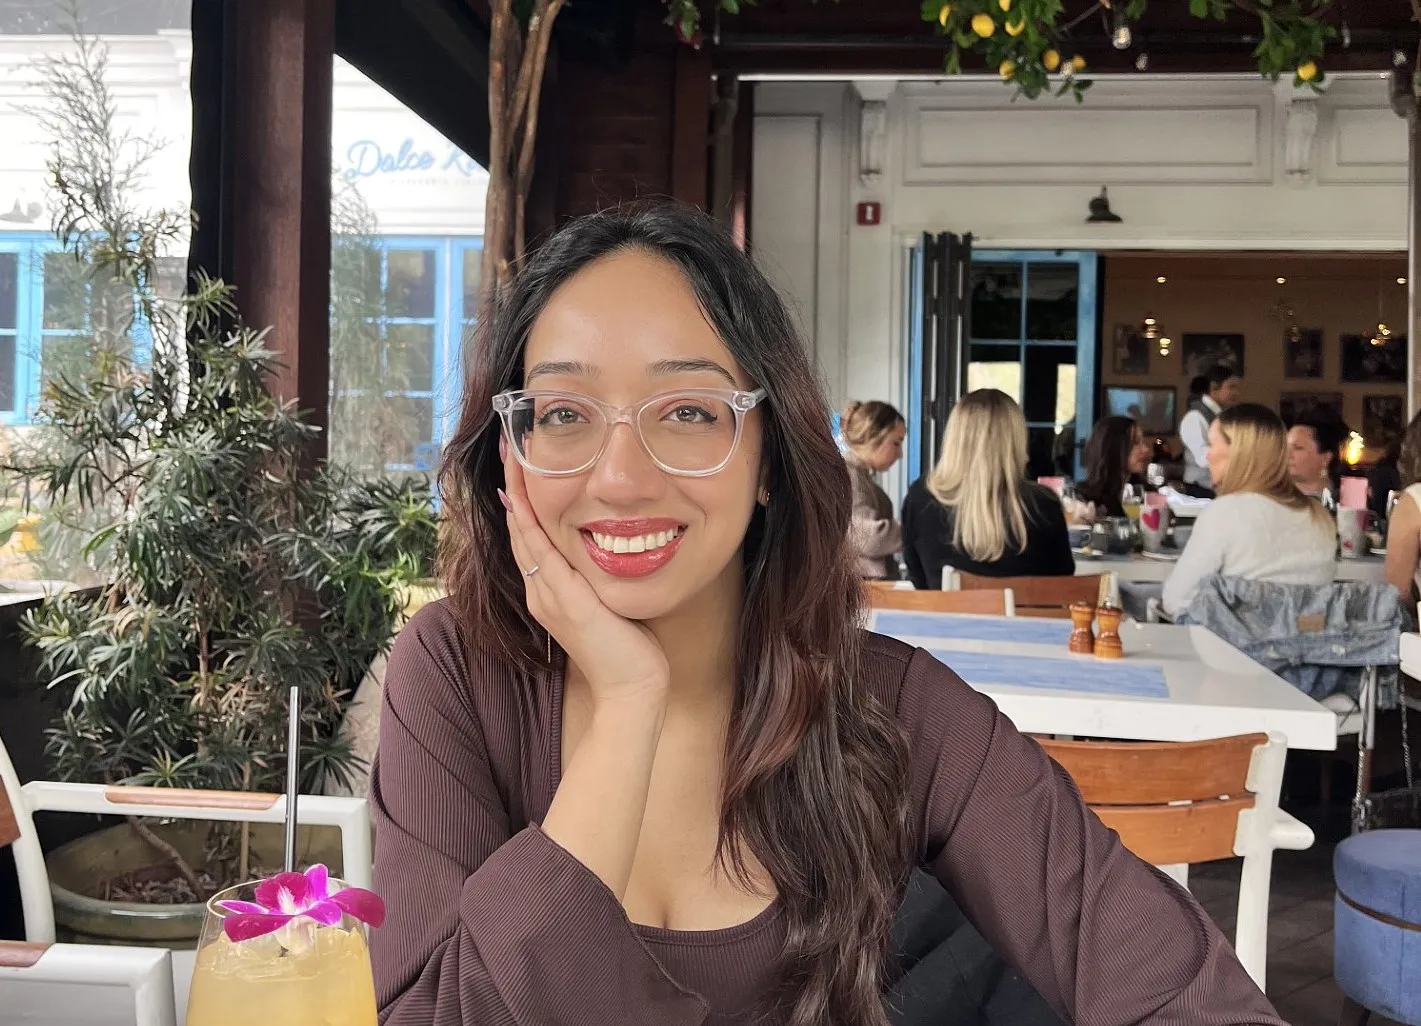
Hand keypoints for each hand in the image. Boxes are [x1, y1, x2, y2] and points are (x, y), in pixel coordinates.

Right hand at [500, 454, 669, 706]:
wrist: (631, 691)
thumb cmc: (629, 650)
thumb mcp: (609, 602)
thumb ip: (599, 577)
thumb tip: (612, 546)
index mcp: (549, 591)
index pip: (530, 536)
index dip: (521, 499)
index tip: (518, 463)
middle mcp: (541, 591)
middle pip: (519, 529)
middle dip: (513, 486)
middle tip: (507, 444)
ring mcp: (549, 597)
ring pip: (524, 536)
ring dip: (516, 494)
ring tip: (510, 458)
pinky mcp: (566, 602)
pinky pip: (540, 555)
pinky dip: (530, 524)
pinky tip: (522, 500)